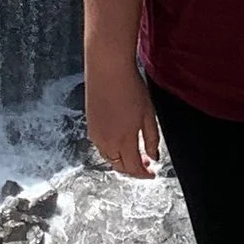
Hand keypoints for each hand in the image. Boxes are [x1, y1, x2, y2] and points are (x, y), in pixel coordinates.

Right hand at [85, 52, 161, 177]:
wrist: (108, 69)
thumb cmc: (130, 87)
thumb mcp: (148, 115)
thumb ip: (151, 139)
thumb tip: (153, 157)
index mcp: (123, 140)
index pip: (134, 168)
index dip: (144, 174)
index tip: (152, 173)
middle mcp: (106, 142)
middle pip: (119, 166)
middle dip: (133, 169)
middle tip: (146, 164)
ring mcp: (96, 134)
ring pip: (109, 158)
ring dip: (122, 161)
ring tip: (134, 153)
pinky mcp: (90, 125)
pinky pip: (101, 147)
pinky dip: (112, 151)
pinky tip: (121, 141)